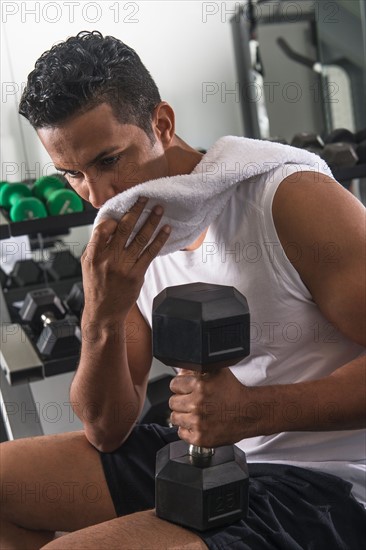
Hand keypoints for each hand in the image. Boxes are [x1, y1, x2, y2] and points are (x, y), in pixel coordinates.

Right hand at [81, 198, 170, 320]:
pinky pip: (150, 253)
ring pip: (140, 238)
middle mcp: (109, 258)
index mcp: (94, 254)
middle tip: (145, 198)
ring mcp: (124, 266)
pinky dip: (159, 240)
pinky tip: (166, 230)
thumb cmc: (96, 287)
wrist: (104, 312)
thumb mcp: (87, 265)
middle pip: (125, 228)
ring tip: (159, 209)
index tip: (123, 209)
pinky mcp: (137, 274)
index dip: (114, 217)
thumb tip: (109, 227)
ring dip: (151, 221)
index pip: (103, 228)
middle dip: (136, 210)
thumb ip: (96, 246)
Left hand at [169, 368, 252, 447]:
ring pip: (175, 418)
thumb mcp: (217, 372)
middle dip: (181, 401)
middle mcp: (197, 404)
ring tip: (196, 413)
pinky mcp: (200, 437)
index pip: (174, 385)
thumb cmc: (234, 392)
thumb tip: (180, 371)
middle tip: (193, 402)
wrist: (249, 412)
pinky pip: (181, 433)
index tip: (186, 390)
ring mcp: (197, 422)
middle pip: (172, 402)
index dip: (180, 387)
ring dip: (183, 415)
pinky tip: (199, 423)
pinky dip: (188, 429)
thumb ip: (197, 369)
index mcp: (199, 385)